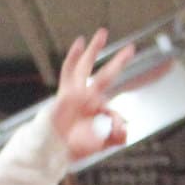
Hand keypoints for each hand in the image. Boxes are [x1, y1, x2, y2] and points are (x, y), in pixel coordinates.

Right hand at [46, 30, 139, 164]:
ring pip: (86, 66)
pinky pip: (69, 71)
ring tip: (102, 33)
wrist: (54, 151)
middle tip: (131, 49)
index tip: (119, 130)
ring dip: (94, 50)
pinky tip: (79, 42)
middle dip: (119, 62)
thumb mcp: (100, 144)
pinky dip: (74, 56)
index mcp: (97, 111)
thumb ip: (115, 137)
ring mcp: (76, 93)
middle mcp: (88, 99)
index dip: (118, 121)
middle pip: (106, 75)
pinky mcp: (65, 92)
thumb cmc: (74, 148)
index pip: (113, 109)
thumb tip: (127, 128)